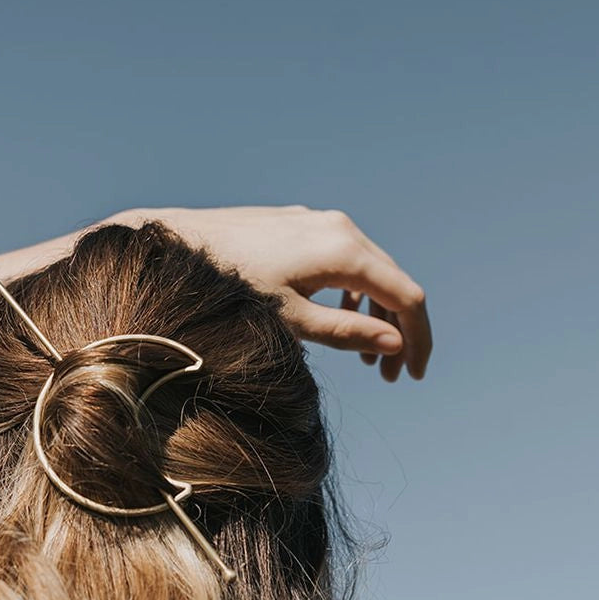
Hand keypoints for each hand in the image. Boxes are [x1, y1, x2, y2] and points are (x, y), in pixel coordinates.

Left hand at [118, 205, 431, 381]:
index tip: (413, 377)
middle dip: (399, 331)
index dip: (417, 340)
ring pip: (370, 270)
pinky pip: (345, 260)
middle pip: (393, 282)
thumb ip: (346, 332)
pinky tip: (340, 316)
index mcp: (345, 251)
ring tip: (367, 359)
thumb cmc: (232, 288)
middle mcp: (341, 228)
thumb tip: (394, 345)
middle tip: (391, 377)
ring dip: (376, 314)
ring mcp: (321, 222)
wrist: (181, 245)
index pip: (406, 297)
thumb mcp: (291, 321)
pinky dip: (353, 293)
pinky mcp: (302, 225)